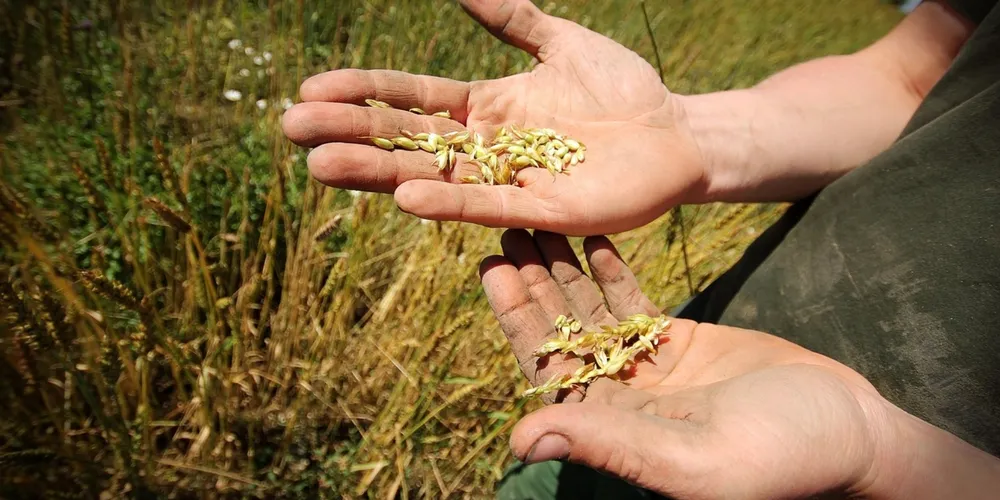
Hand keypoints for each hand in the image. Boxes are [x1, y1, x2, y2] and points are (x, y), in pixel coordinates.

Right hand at [282, 0, 706, 235]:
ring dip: (377, 173)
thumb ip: (511, 17)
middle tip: (289, 126)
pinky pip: (487, 205)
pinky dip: (448, 203)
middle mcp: (486, 148)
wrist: (677, 132)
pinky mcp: (542, 211)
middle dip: (349, 132)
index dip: (362, 93)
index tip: (310, 87)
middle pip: (405, 140)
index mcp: (484, 107)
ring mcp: (510, 182)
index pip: (410, 99)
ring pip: (432, 177)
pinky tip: (406, 197)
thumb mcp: (559, 41)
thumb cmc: (623, 89)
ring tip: (322, 165)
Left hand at [479, 229, 895, 498]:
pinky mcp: (680, 344)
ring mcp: (648, 370)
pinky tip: (592, 237)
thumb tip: (521, 442)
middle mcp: (620, 400)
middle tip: (508, 227)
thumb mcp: (690, 459)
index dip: (518, 320)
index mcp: (612, 431)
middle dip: (534, 282)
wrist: (851, 430)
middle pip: (562, 333)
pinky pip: (633, 303)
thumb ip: (608, 444)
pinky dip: (611, 270)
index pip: (548, 370)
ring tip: (540, 221)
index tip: (494, 268)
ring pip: (593, 313)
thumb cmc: (780, 456)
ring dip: (565, 269)